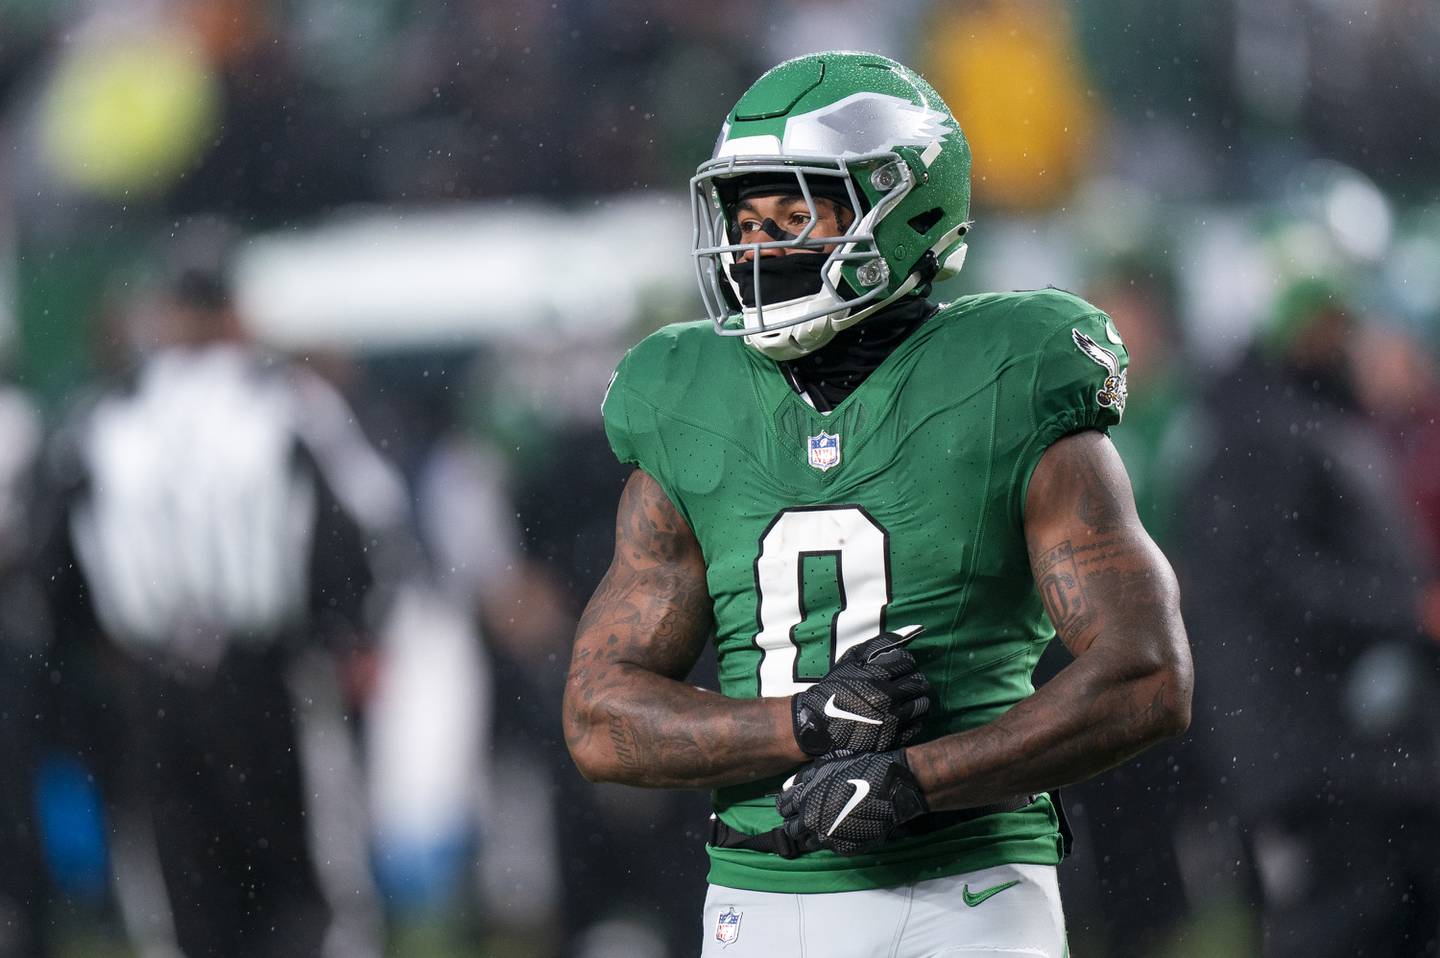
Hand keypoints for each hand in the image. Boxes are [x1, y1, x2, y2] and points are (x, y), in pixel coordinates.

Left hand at [776, 749, 928, 855]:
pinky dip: (832, 839)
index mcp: (804, 798)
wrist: (890, 787)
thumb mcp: (827, 764)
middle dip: (795, 822)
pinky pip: (830, 847)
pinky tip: (841, 828)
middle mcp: (811, 820)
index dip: (787, 805)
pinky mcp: (844, 848)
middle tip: (807, 816)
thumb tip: (788, 787)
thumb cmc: (859, 769)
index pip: (782, 808)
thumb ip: (803, 778)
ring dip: (812, 834)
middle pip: (791, 829)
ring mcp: (828, 837)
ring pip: (809, 842)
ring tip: (825, 823)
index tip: (793, 804)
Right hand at [791, 626, 930, 756]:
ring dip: (918, 698)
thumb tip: (903, 635)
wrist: (819, 724)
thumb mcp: (849, 661)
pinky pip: (916, 726)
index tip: (901, 666)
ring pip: (923, 704)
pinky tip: (904, 715)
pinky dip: (914, 719)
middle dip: (916, 680)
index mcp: (876, 677)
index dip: (906, 662)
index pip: (907, 662)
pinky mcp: (892, 739)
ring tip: (909, 698)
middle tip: (908, 681)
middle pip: (919, 683)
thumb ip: (876, 646)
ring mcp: (891, 721)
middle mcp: (886, 698)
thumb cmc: (834, 689)